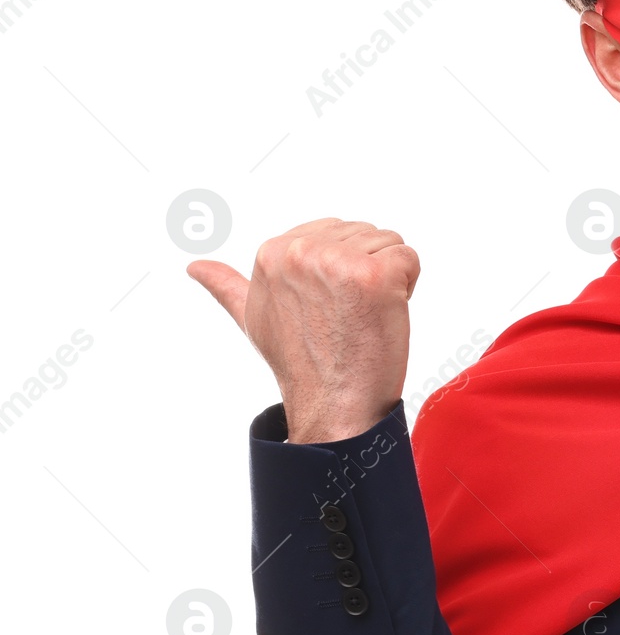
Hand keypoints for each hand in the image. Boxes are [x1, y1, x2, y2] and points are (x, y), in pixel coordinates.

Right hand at [188, 218, 420, 443]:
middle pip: (365, 234)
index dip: (343, 269)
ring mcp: (337, 262)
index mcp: (273, 252)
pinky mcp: (374, 276)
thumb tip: (196, 267)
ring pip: (388, 245)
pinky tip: (384, 315)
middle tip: (350, 315)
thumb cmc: (301, 363)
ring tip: (365, 316)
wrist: (333, 403)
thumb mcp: (253, 317)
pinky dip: (407, 287)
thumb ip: (227, 286)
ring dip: (389, 280)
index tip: (330, 305)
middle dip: (368, 270)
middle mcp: (301, 251)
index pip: (335, 232)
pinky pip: (409, 259)